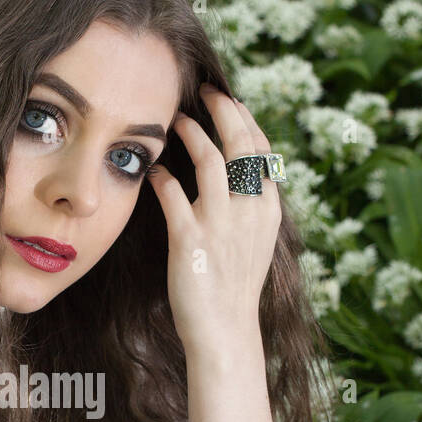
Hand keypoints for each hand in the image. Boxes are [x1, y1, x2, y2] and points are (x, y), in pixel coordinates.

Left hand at [148, 85, 281, 361]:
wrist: (225, 332)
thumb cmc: (233, 287)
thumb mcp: (254, 241)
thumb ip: (249, 205)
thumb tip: (238, 172)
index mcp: (267, 208)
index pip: (262, 148)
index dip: (244, 118)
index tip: (229, 99)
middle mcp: (249, 210)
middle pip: (241, 143)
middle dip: (223, 109)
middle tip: (204, 90)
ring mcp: (221, 225)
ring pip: (210, 160)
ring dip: (192, 133)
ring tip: (176, 120)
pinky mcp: (191, 241)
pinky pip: (174, 196)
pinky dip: (163, 178)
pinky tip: (154, 171)